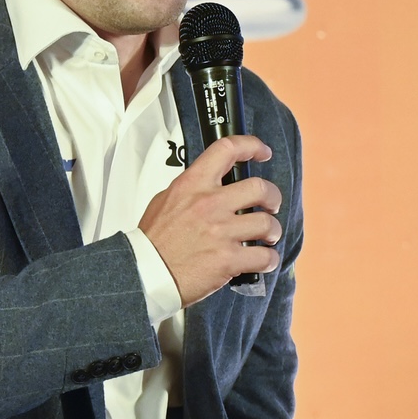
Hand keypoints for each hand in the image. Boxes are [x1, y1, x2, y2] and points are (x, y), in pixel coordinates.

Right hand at [137, 135, 281, 305]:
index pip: (227, 150)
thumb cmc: (153, 241)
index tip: (261, 152)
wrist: (145, 272)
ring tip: (267, 237)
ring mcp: (221, 232)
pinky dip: (268, 259)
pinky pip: (265, 256)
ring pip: (268, 223)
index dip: (251, 146)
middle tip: (270, 205)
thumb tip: (208, 186)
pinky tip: (262, 259)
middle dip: (273, 197)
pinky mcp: (228, 259)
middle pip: (260, 188)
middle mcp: (209, 205)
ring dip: (272, 231)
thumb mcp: (164, 200)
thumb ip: (190, 190)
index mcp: (192, 186)